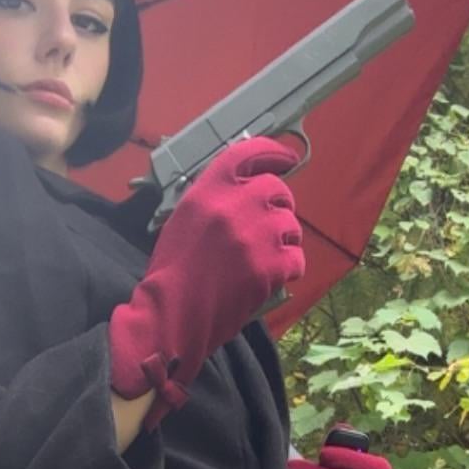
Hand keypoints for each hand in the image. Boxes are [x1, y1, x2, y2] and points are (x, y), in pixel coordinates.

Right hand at [109, 138, 305, 427]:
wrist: (173, 315)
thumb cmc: (173, 273)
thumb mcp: (184, 221)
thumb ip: (214, 200)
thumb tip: (245, 189)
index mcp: (208, 191)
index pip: (247, 152)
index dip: (272, 152)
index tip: (287, 158)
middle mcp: (235, 206)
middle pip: (276, 190)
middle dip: (279, 205)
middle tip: (270, 225)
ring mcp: (256, 235)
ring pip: (290, 225)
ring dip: (284, 239)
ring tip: (264, 257)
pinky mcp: (270, 266)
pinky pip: (296, 258)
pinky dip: (288, 268)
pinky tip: (271, 277)